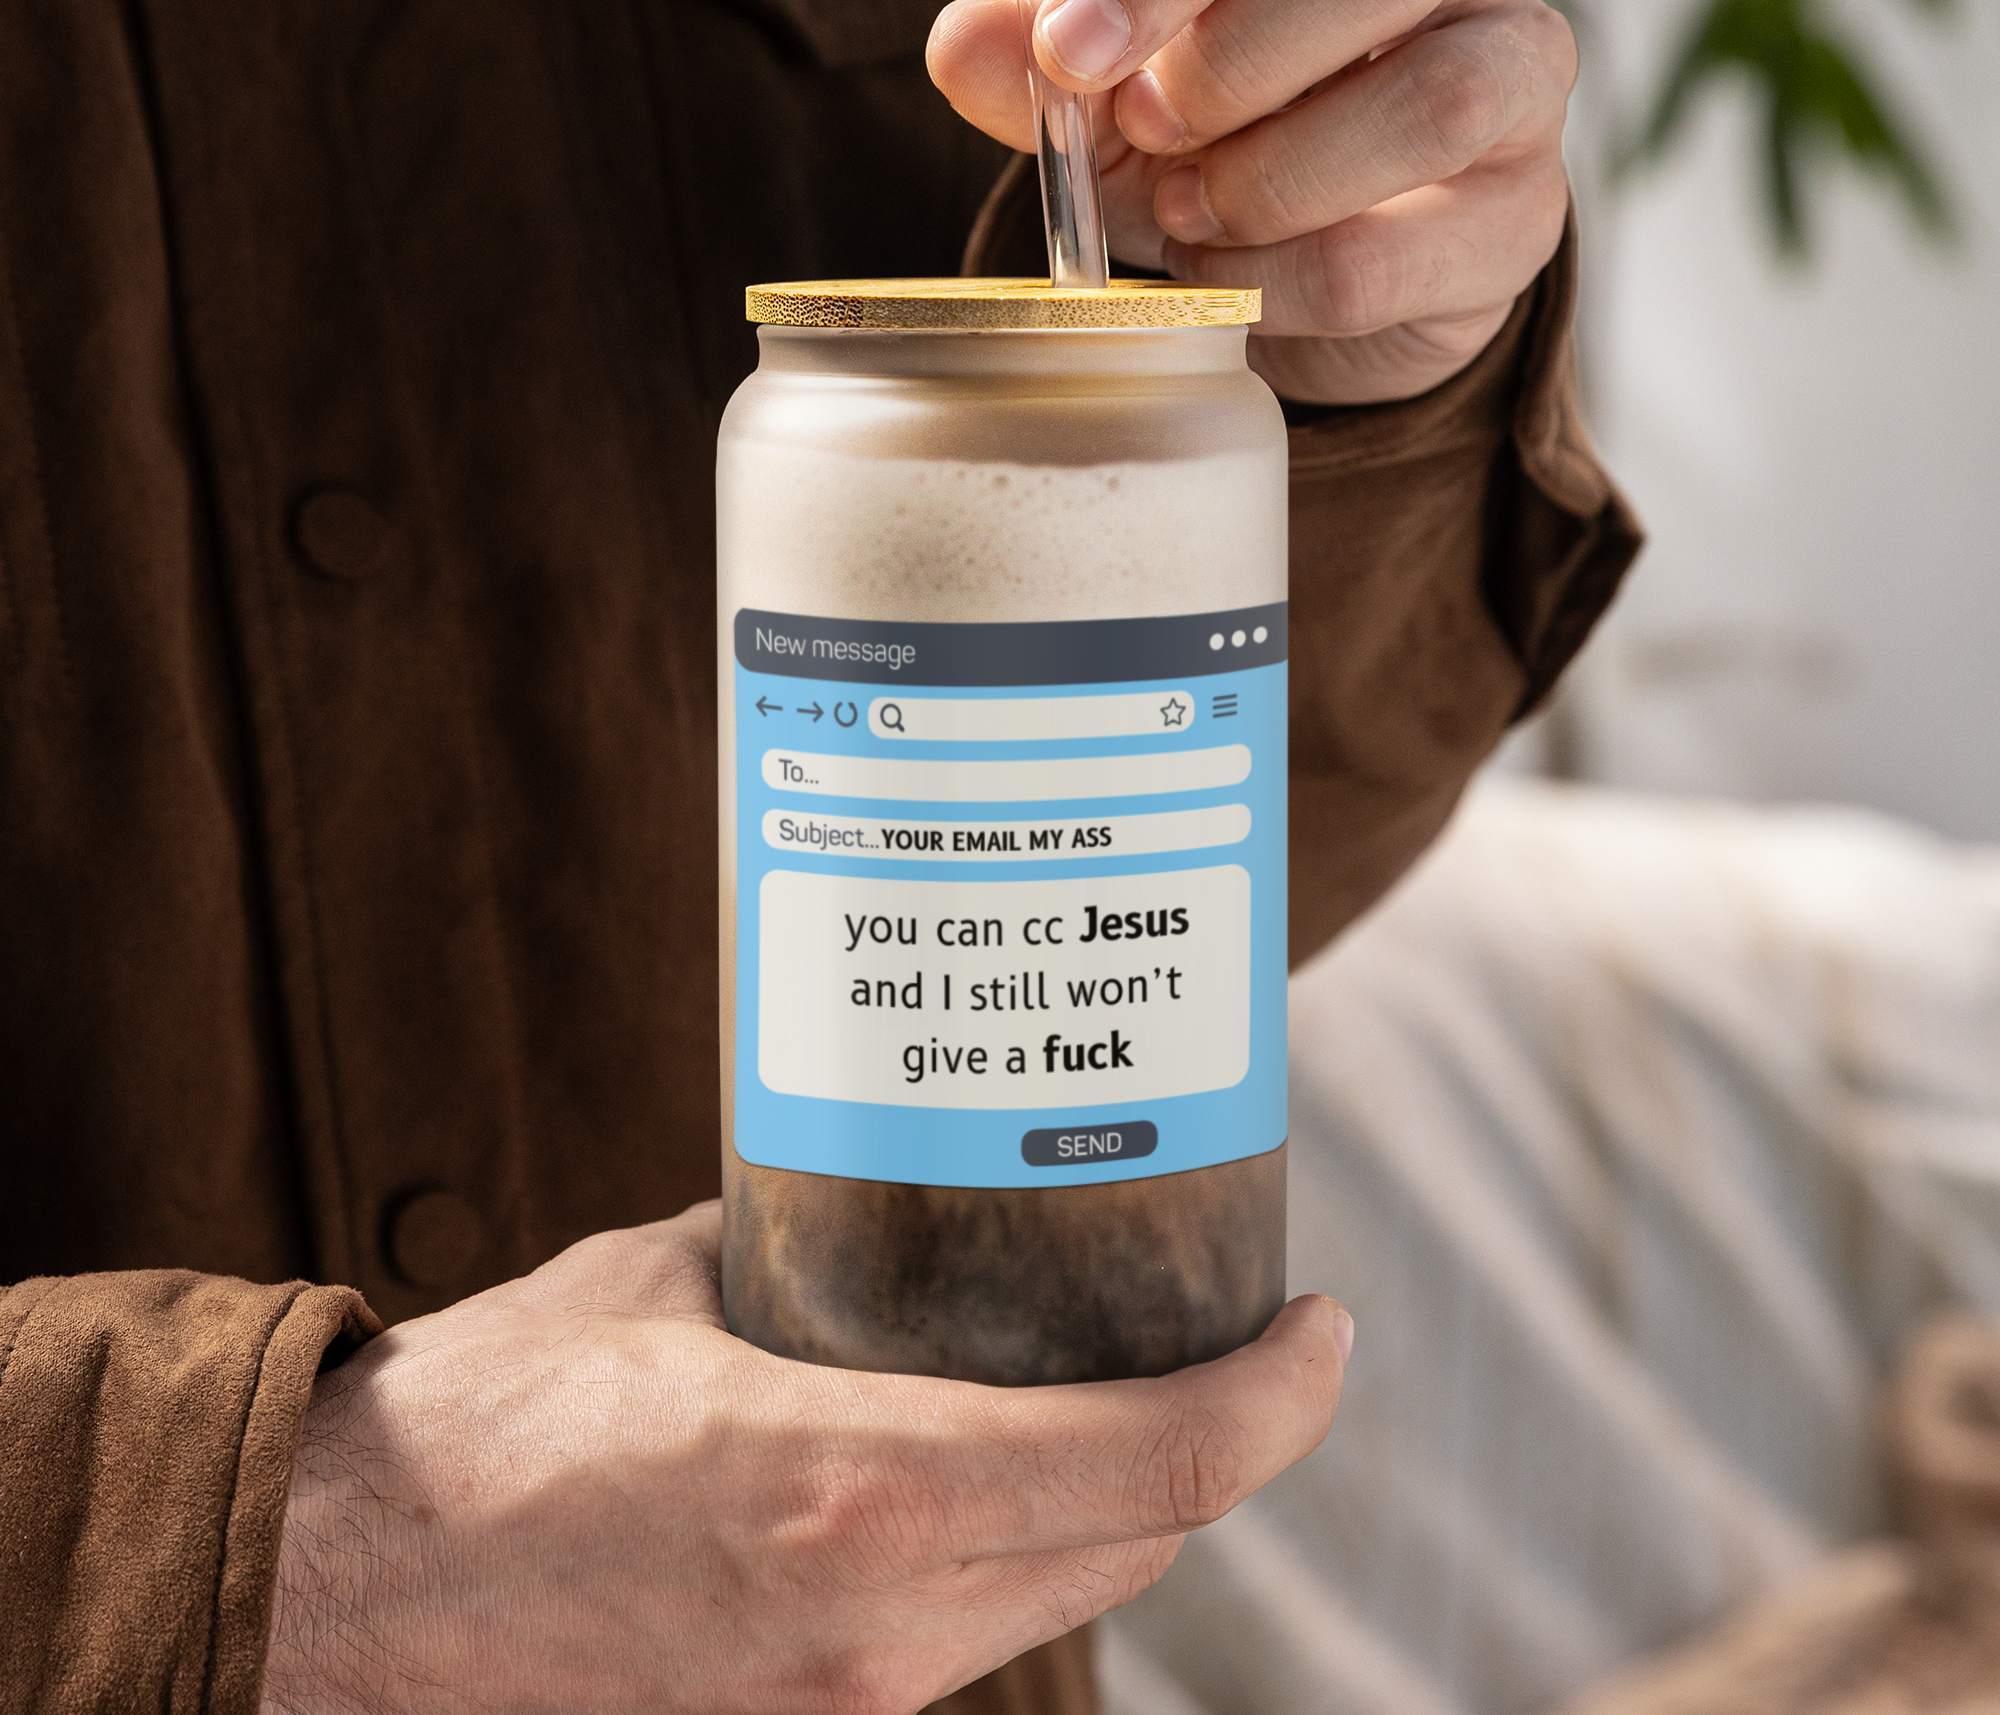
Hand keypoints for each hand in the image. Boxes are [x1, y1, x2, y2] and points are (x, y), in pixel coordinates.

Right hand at [262, 1201, 1349, 1713]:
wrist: (339, 1601)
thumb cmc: (487, 1421)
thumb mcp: (661, 1285)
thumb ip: (790, 1251)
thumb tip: (862, 1199)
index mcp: (855, 1490)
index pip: (1160, 1466)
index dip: (1279, 1401)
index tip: (1322, 1330)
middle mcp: (875, 1622)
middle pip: (1137, 1541)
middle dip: (1215, 1443)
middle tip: (1226, 1338)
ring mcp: (839, 1701)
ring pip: (1058, 1600)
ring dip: (1119, 1504)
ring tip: (1113, 1391)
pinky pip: (962, 1643)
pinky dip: (1013, 1558)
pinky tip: (980, 1479)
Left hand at [930, 0, 1573, 405]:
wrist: (1319, 270)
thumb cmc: (1224, 133)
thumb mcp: (1116, 88)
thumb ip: (1044, 64)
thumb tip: (955, 43)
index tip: (1071, 47)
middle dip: (1234, 58)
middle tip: (1145, 132)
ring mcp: (1524, 69)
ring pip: (1433, 99)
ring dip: (1273, 176)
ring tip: (1185, 213)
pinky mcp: (1526, 210)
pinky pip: (1410, 247)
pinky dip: (1289, 278)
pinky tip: (1233, 280)